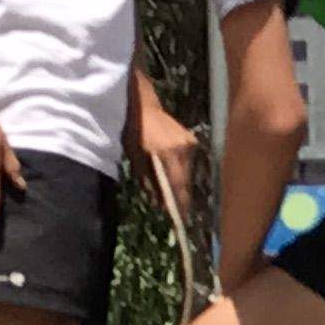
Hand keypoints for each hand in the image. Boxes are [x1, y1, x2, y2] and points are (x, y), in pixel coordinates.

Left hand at [130, 92, 201, 226]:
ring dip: (180, 184)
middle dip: (179, 196)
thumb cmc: (134, 130)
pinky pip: (186, 162)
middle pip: (185, 180)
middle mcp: (184, 148)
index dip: (179, 203)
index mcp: (169, 152)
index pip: (177, 184)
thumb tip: (158, 203)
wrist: (142, 105)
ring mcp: (190, 143)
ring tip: (172, 197)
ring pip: (187, 172)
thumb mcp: (136, 157)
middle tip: (176, 212)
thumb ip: (148, 181)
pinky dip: (180, 172)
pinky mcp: (190, 140)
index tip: (180, 219)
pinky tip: (173, 180)